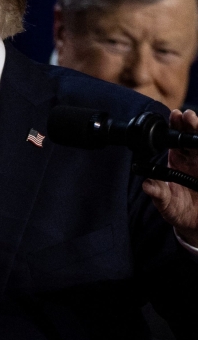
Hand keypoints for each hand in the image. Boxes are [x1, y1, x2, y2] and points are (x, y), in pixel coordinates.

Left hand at [142, 109, 197, 244]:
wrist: (194, 223)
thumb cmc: (177, 210)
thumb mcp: (166, 204)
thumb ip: (158, 194)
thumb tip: (146, 185)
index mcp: (178, 161)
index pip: (176, 140)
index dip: (176, 127)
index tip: (175, 116)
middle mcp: (192, 159)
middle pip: (192, 137)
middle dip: (191, 124)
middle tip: (188, 115)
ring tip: (196, 121)